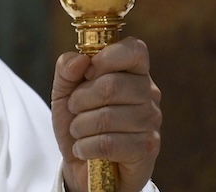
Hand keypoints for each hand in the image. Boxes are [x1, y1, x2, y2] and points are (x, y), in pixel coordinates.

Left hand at [51, 37, 161, 191]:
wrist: (83, 165)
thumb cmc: (79, 122)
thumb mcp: (64, 92)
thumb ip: (66, 69)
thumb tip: (81, 59)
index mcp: (133, 72)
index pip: (135, 49)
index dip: (106, 57)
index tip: (87, 72)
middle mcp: (148, 93)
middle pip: (111, 85)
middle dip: (80, 99)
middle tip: (74, 109)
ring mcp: (151, 121)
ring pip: (107, 116)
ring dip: (80, 126)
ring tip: (78, 132)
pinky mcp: (147, 148)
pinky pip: (109, 143)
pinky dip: (86, 147)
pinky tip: (84, 149)